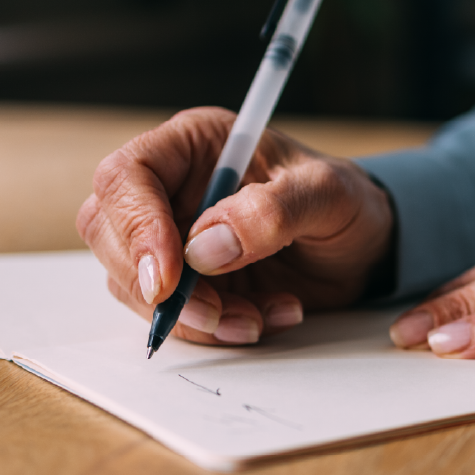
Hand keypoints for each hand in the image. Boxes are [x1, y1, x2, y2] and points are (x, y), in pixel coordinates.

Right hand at [77, 107, 393, 345]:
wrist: (366, 246)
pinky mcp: (184, 281)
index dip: (135, 227)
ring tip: (258, 318)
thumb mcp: (328, 195)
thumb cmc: (345, 203)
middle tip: (216, 313)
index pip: (126, 175)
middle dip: (159, 286)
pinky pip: (169, 314)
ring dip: (191, 316)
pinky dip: (211, 330)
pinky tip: (263, 319)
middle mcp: (171, 187)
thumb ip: (272, 211)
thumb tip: (205, 246)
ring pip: (133, 282)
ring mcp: (170, 236)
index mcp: (195, 144)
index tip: (169, 278)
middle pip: (109, 232)